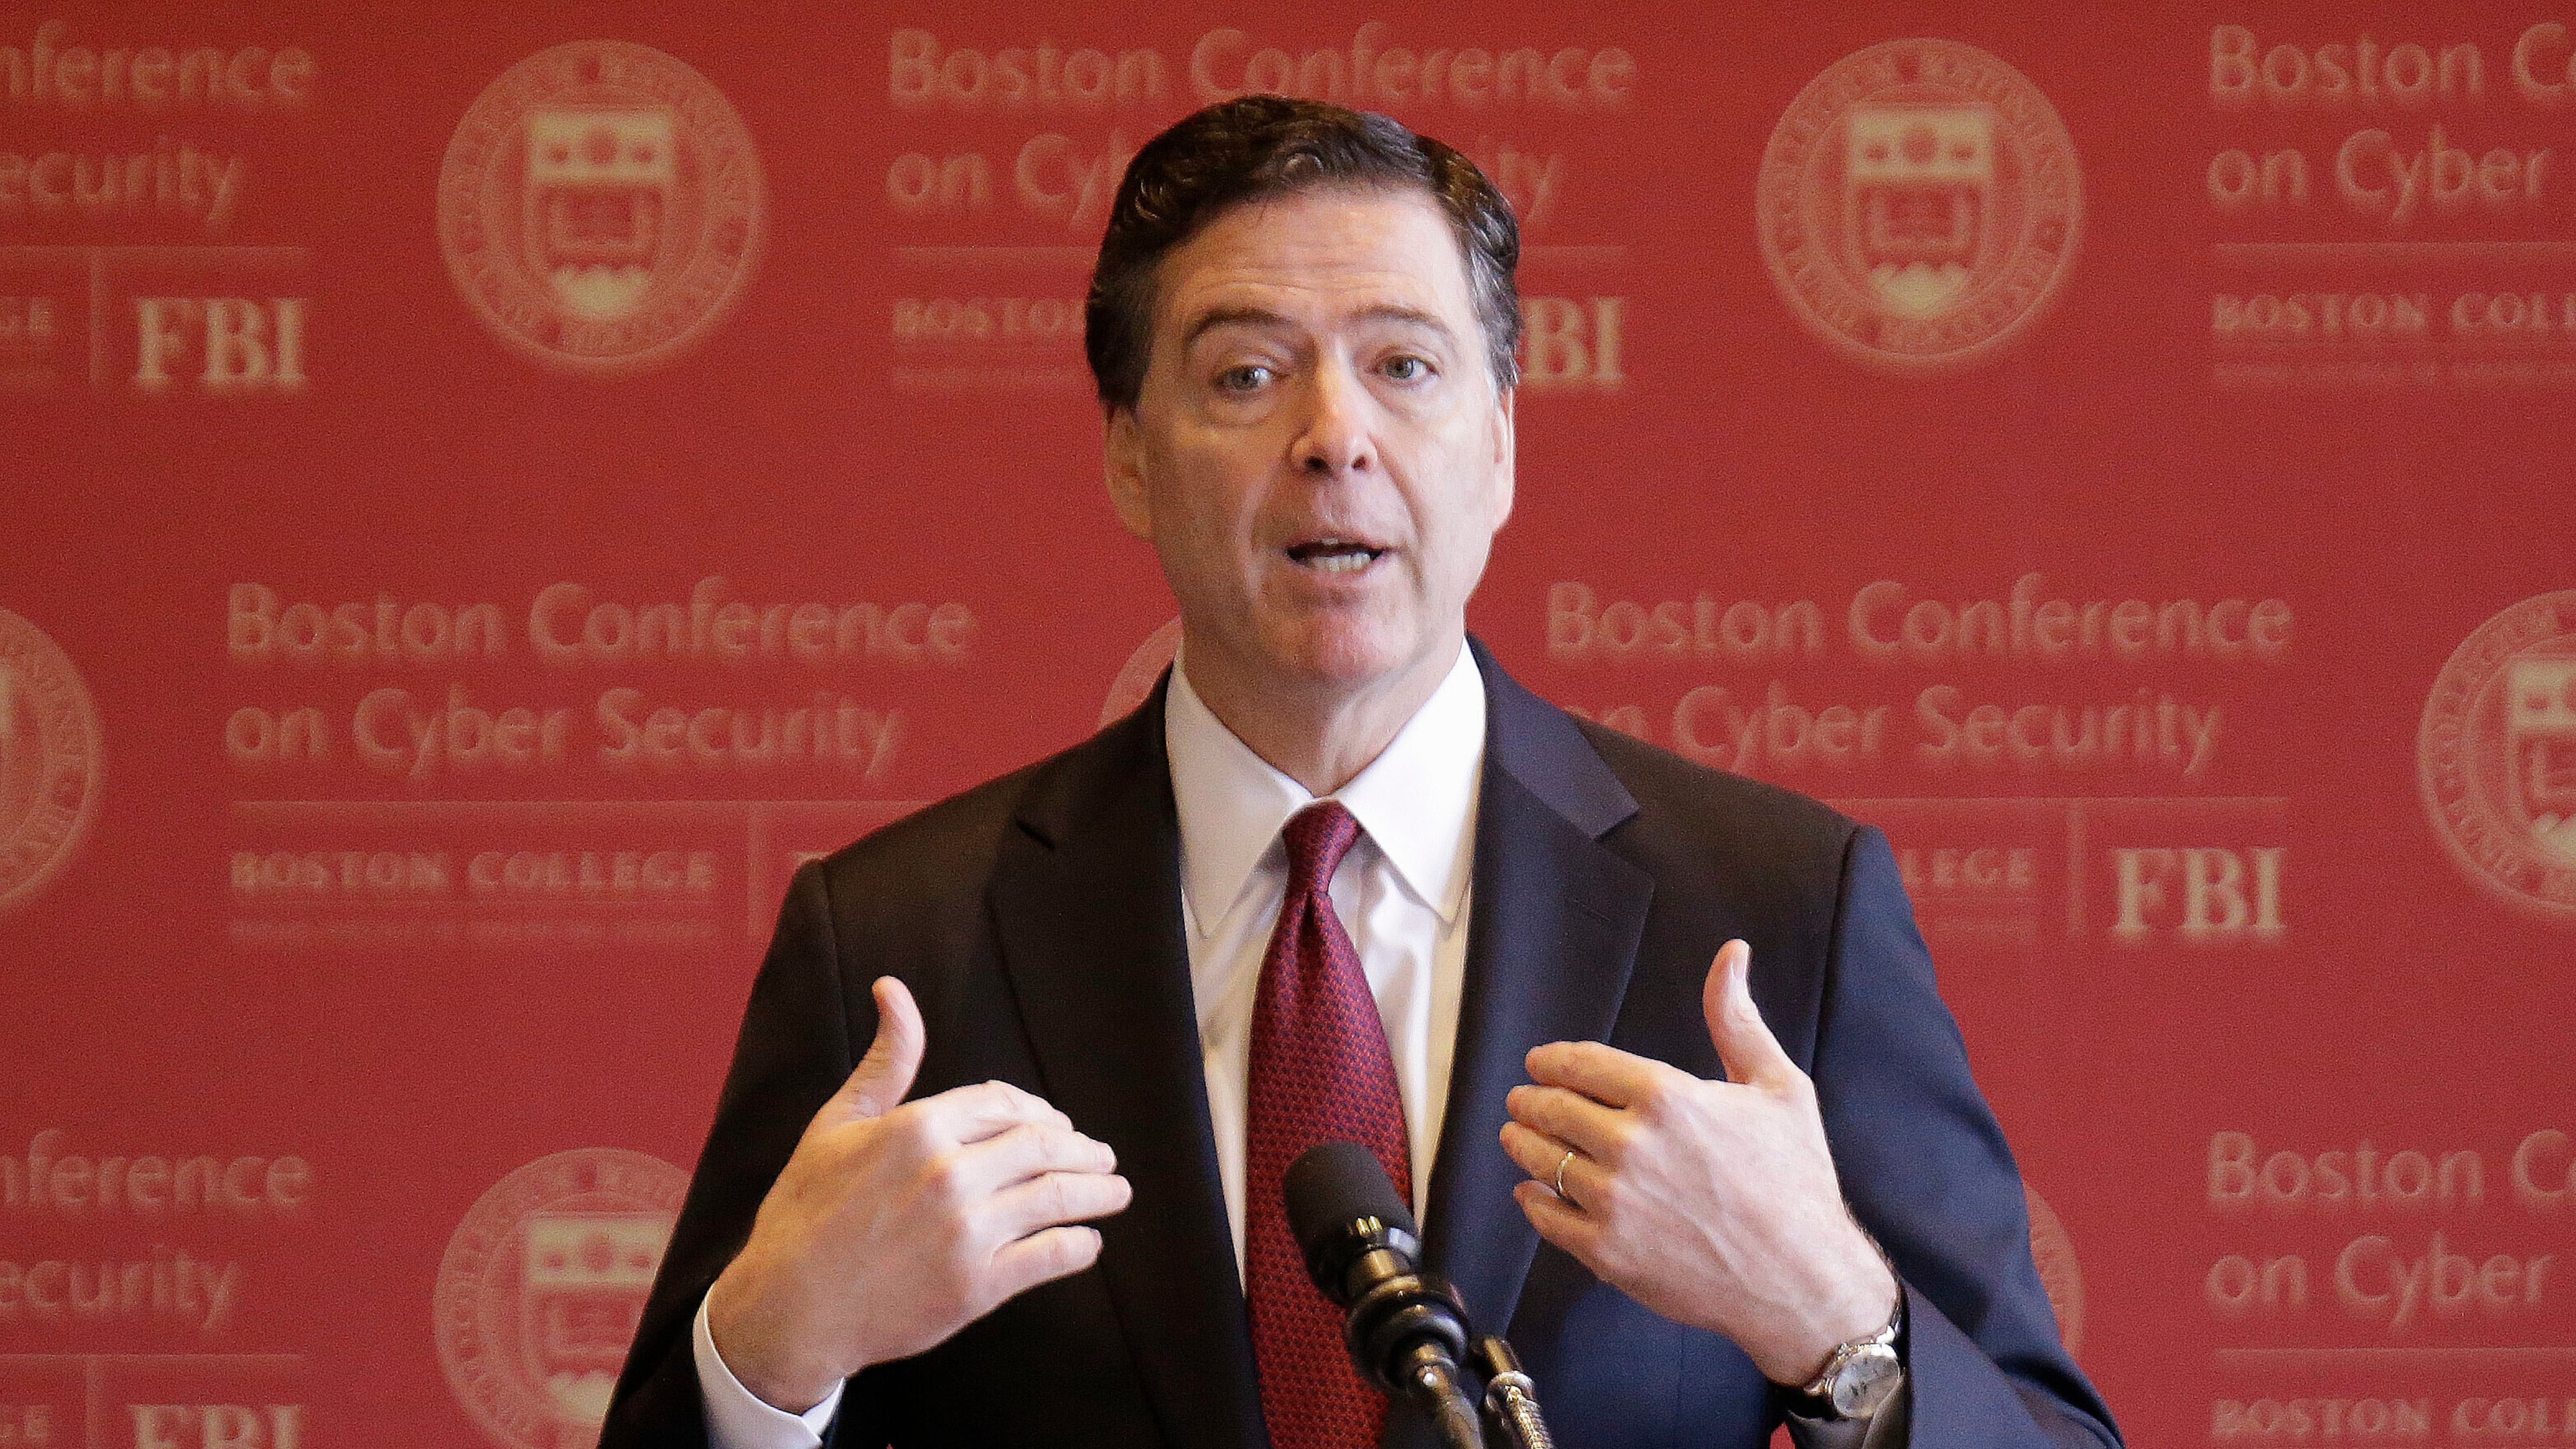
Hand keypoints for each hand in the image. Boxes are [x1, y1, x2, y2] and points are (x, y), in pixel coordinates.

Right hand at [707, 977, 1131, 1409]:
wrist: (786, 1309)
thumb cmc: (805, 1213)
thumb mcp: (837, 1124)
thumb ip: (885, 1061)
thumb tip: (894, 989)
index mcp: (918, 1127)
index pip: (1006, 1104)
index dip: (1039, 1112)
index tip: (1056, 1125)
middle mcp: (948, 1174)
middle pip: (1043, 1146)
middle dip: (1081, 1149)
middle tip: (1102, 1157)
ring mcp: (966, 1232)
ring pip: (1057, 1197)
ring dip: (1098, 1191)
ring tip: (1116, 1191)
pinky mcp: (976, 1287)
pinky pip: (1050, 1256)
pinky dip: (1080, 1245)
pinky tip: (1088, 1242)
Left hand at [1499, 940, 1896, 1384]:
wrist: (1802, 1281)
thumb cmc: (1797, 1182)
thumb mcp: (1778, 1087)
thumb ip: (1737, 1020)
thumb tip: (1730, 954)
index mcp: (1667, 1097)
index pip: (1580, 1064)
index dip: (1551, 1061)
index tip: (1539, 1062)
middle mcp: (1631, 1145)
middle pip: (1552, 1109)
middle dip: (1530, 1100)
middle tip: (1522, 1100)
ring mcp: (1614, 1201)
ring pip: (1539, 1160)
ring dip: (1521, 1143)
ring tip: (1518, 1137)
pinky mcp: (1606, 1252)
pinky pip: (1546, 1217)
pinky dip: (1532, 1200)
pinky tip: (1533, 1191)